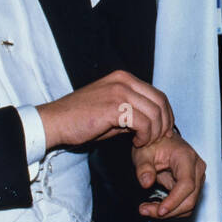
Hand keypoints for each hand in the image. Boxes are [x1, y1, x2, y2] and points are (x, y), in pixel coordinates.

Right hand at [37, 70, 172, 148]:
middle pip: (160, 102)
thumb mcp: (111, 110)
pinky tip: (136, 142)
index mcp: (124, 78)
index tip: (163, 131)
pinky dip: (144, 136)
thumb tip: (152, 122)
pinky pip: (143, 123)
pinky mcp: (115, 107)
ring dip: (153, 133)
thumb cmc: (80, 119)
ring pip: (154, 113)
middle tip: (157, 140)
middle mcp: (124, 81)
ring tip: (142, 142)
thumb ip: (132, 111)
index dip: (166, 115)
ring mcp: (119, 92)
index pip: (157, 94)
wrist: (55, 122)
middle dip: (164, 124)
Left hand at [132, 132, 204, 218]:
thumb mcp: (143, 152)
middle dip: (169, 211)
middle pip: (190, 199)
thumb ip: (144, 167)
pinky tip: (156, 207)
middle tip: (146, 211)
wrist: (162, 140)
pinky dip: (171, 209)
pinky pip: (185, 203)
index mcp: (186, 157)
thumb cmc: (155, 143)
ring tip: (147, 209)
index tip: (160, 210)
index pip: (187, 184)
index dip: (174, 200)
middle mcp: (196, 168)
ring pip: (189, 205)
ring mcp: (197, 178)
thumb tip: (146, 183)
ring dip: (169, 213)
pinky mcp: (192, 186)